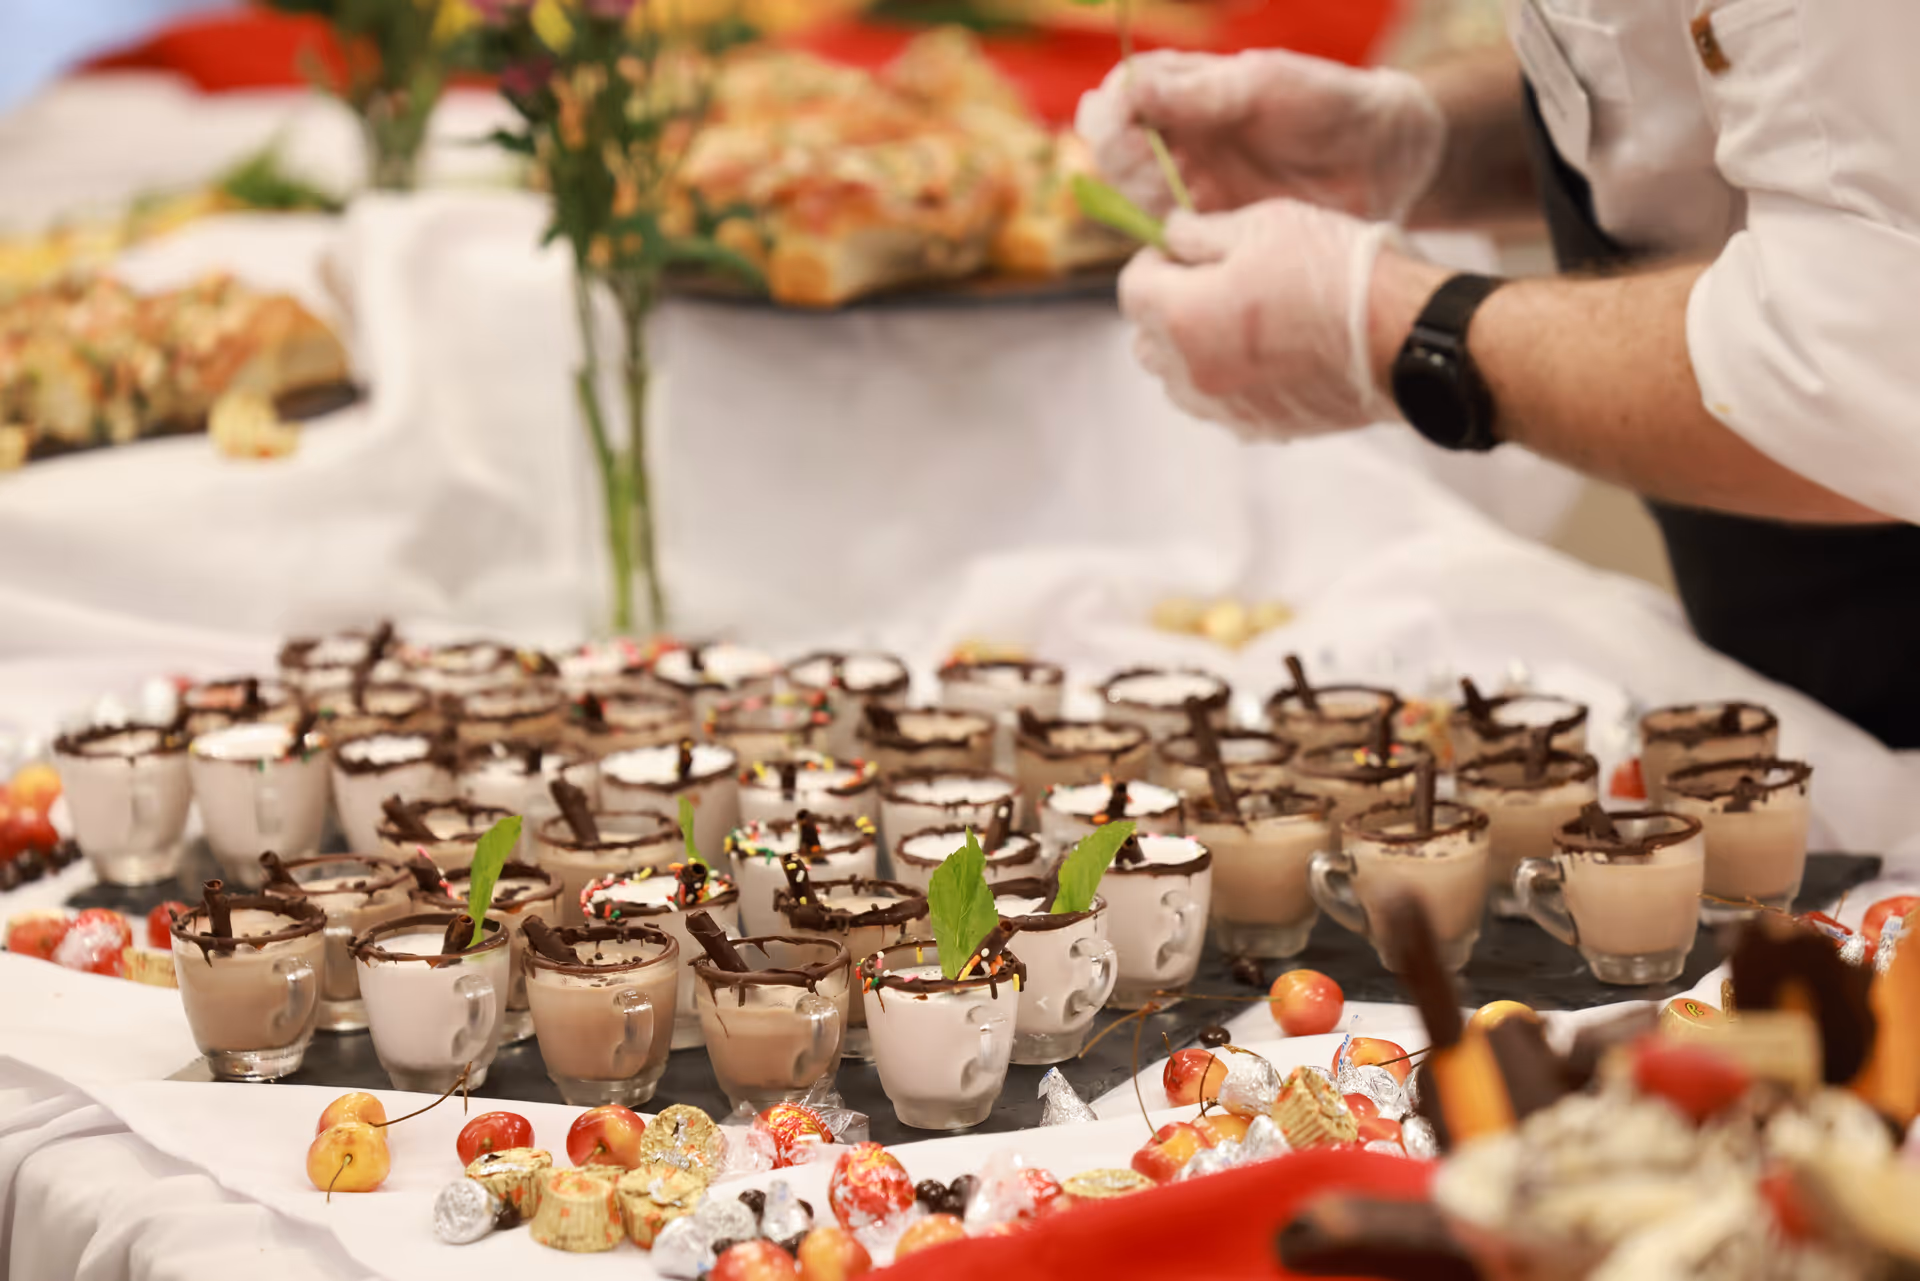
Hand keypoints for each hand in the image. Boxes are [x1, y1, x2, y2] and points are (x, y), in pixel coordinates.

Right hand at [1075, 49, 1445, 221]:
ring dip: (1143, 200)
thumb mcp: (1267, 87)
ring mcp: (1190, 183)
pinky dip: (1161, 238)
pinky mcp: (1207, 228)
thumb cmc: (1330, 106)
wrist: (1383, 162)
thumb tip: (1132, 88)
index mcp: (1186, 88)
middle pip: (1114, 149)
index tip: (1123, 121)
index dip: (1111, 110)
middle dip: (1124, 160)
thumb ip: (1200, 91)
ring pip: (1132, 194)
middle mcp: (1178, 135)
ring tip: (1180, 203)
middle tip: (1161, 173)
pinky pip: (1163, 236)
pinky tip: (1183, 237)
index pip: (1120, 97)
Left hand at [1118, 201, 1400, 438]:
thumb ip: (1200, 231)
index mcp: (1180, 315)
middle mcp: (1190, 372)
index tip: (1185, 249)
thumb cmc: (1336, 272)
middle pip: (1146, 339)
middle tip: (1213, 281)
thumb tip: (1170, 234)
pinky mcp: (1258, 428)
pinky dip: (1226, 379)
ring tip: (1241, 320)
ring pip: (1177, 379)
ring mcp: (1223, 407)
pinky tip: (1268, 353)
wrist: (1403, 336)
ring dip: (1191, 348)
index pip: (1130, 288)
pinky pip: (1219, 403)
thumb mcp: (1264, 223)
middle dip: (1167, 307)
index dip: (1155, 261)